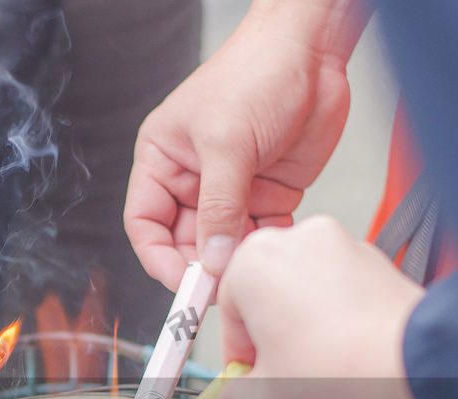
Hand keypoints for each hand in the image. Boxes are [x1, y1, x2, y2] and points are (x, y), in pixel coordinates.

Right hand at [124, 1, 364, 287]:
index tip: (182, 283)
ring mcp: (231, 190)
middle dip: (200, 266)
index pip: (145, 224)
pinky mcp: (266, 196)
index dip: (159, 258)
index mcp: (163, 160)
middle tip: (219, 287)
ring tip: (250, 265)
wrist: (311, 53)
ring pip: (222, 246)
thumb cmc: (255, 72)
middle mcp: (193, 179)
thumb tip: (211, 259)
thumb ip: (219, 206)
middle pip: (184, 243)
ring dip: (235, 260)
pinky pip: (259, 238)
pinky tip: (274, 246)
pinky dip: (265, 249)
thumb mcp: (228, 141)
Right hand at [218, 216, 425, 398]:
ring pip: (307, 292)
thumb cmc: (340, 373)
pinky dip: (342, 319)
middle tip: (286, 377)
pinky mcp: (379, 259)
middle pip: (268, 296)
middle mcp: (297, 240)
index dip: (239, 354)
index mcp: (254, 262)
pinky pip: (344, 290)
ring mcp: (343, 244)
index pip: (228, 312)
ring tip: (324, 370)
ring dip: (308, 328)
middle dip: (274, 338)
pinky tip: (351, 355)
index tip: (251, 380)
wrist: (418, 369)